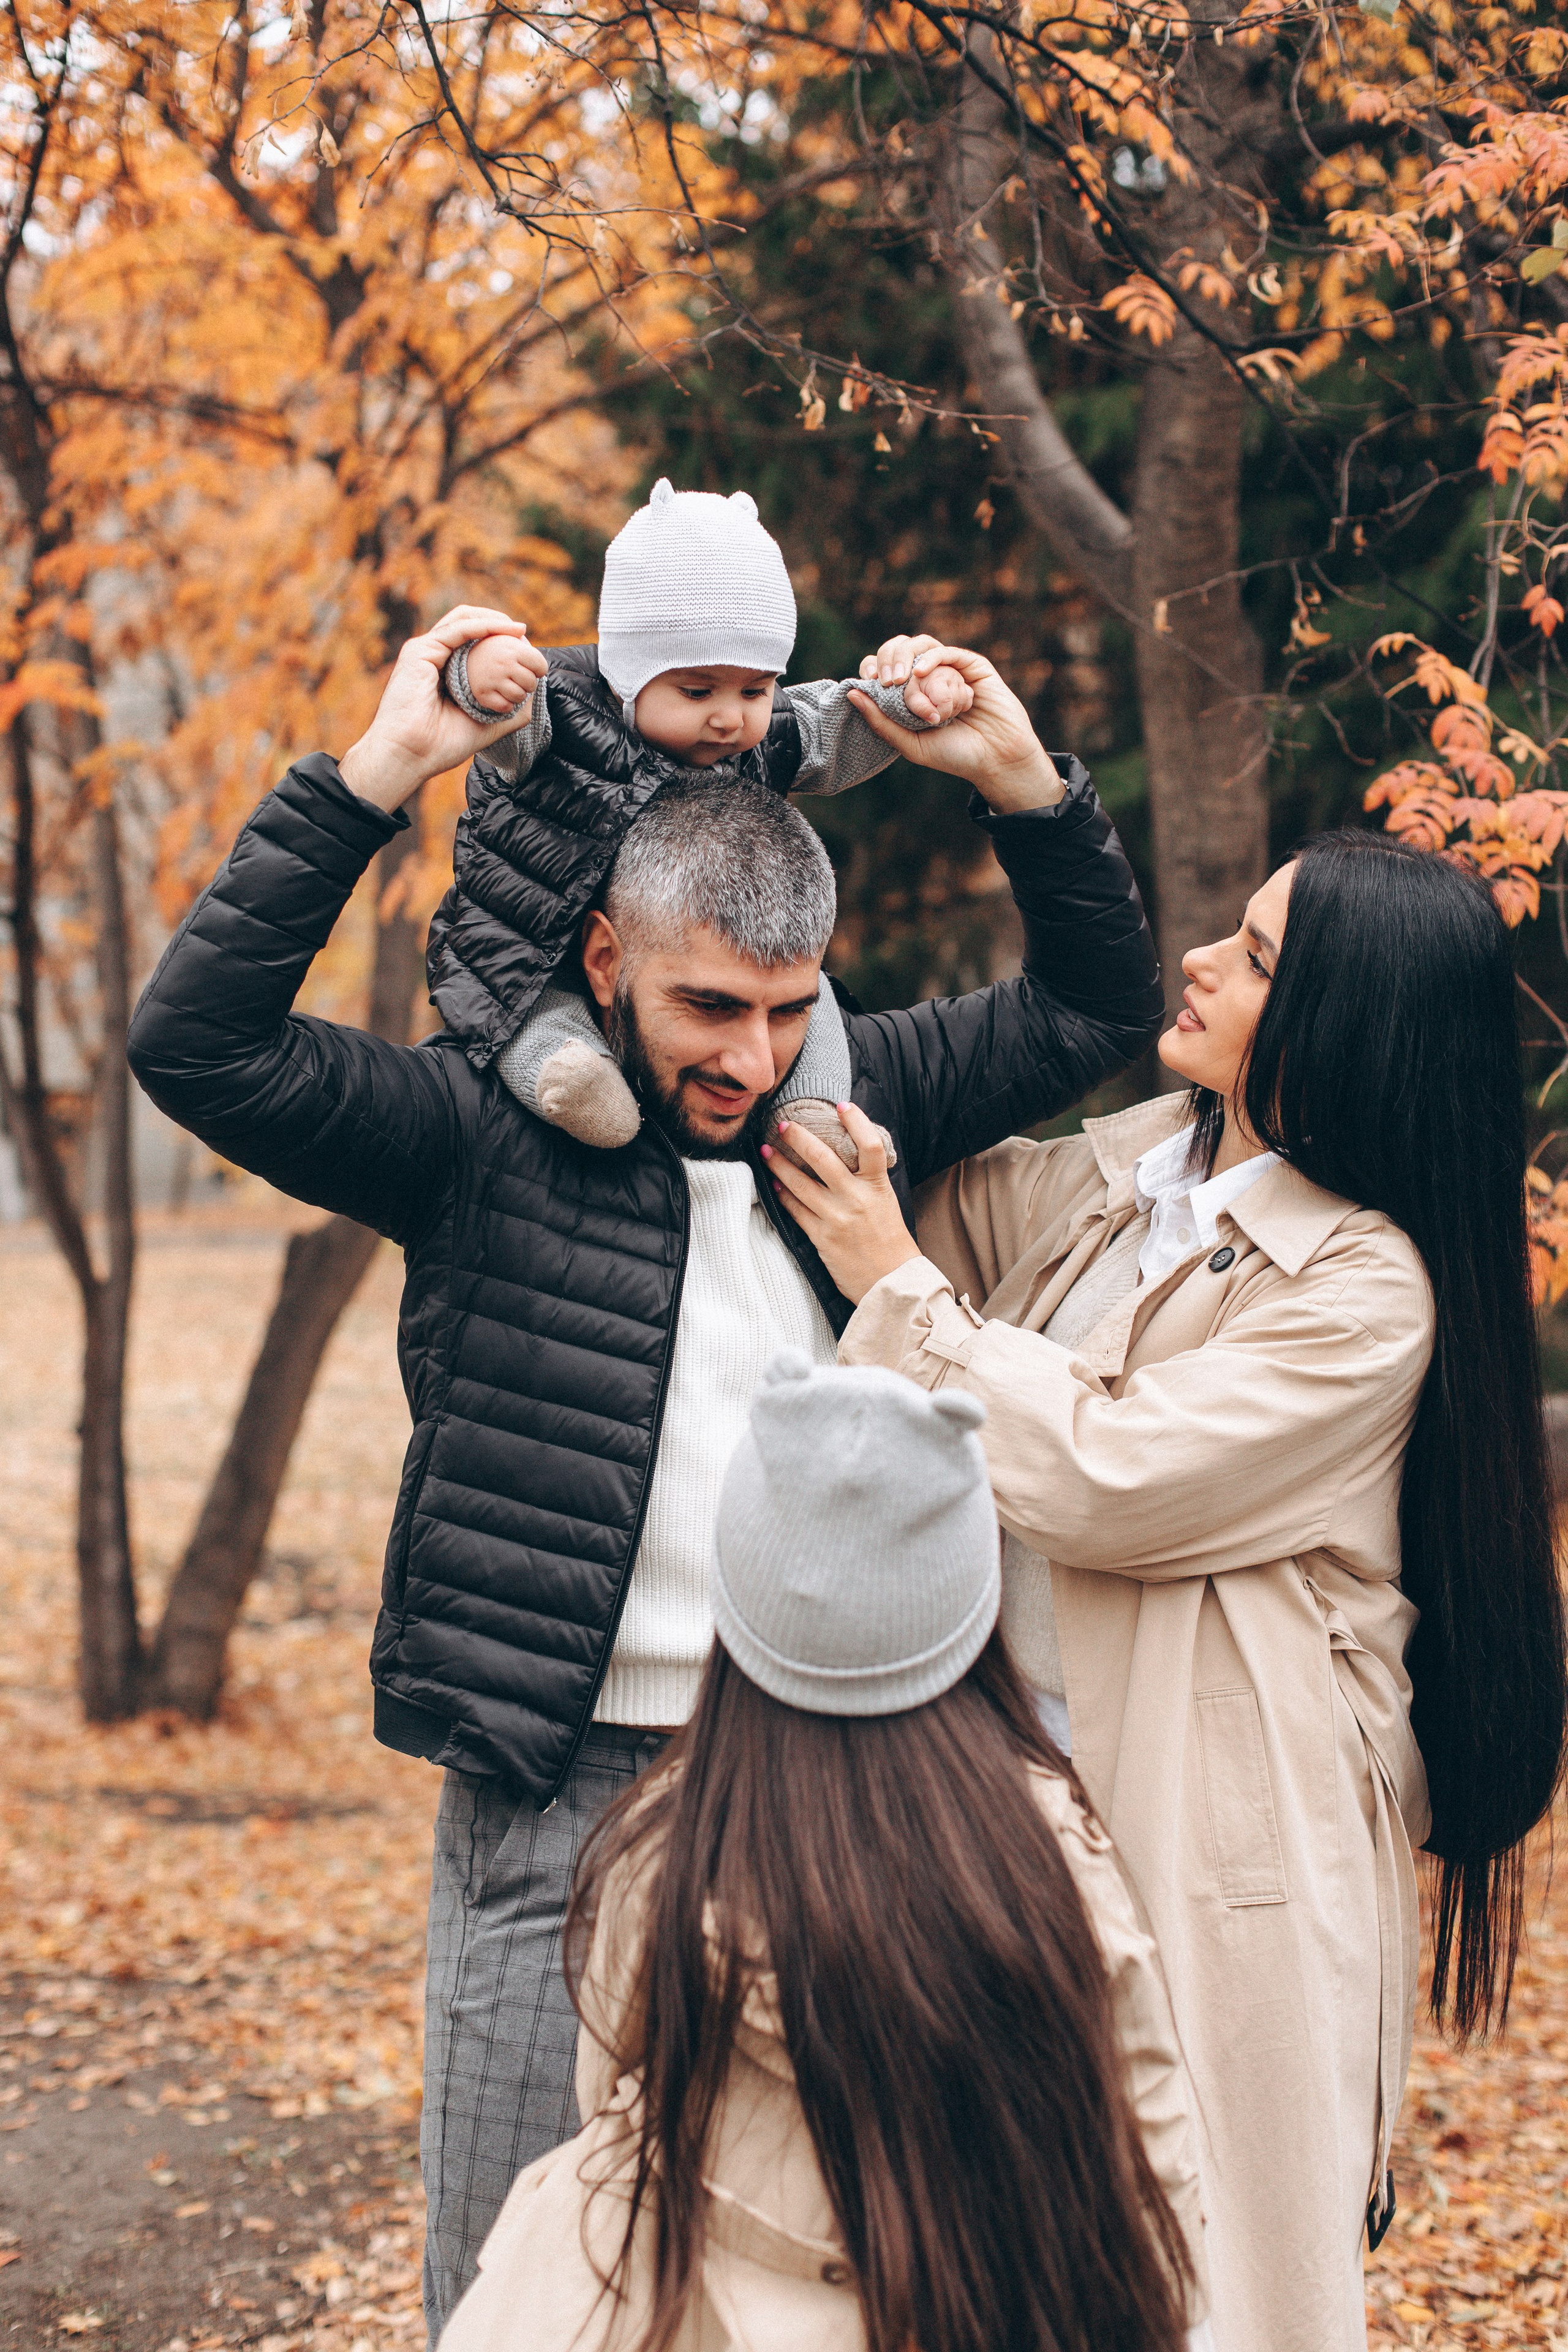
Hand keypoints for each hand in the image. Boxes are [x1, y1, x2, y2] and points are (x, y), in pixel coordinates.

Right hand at [339, 606, 548, 812]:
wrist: (409, 756)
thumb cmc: (440, 747)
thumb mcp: (484, 726)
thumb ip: (506, 712)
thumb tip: (532, 700)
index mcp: (443, 673)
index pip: (472, 645)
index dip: (497, 642)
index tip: (525, 650)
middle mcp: (432, 658)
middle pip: (467, 626)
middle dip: (497, 625)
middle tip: (523, 633)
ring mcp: (424, 652)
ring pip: (462, 620)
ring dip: (493, 620)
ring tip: (518, 629)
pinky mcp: (418, 651)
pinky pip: (456, 629)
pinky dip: (482, 626)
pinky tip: (504, 629)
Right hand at [465, 629, 545, 714]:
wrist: (463, 660)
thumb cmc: (493, 650)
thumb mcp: (506, 637)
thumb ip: (521, 638)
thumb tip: (522, 628)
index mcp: (512, 647)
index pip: (541, 666)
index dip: (538, 669)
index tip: (530, 666)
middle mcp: (503, 663)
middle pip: (531, 684)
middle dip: (528, 683)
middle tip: (516, 677)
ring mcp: (492, 679)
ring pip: (520, 697)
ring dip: (517, 695)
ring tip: (508, 685)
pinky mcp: (483, 694)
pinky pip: (506, 707)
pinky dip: (506, 705)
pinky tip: (499, 694)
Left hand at [760, 1101, 922, 1304]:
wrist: (892, 1281)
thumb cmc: (890, 1241)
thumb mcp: (886, 1202)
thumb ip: (867, 1180)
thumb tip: (846, 1154)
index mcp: (878, 1187)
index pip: (870, 1145)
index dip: (857, 1120)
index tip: (842, 1104)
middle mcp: (856, 1199)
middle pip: (823, 1158)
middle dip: (799, 1138)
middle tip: (785, 1125)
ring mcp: (836, 1218)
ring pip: (800, 1184)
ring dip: (779, 1165)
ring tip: (766, 1151)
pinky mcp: (821, 1238)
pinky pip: (795, 1210)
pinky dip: (782, 1195)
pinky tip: (774, 1184)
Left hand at [852, 642, 1062, 812]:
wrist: (995, 759)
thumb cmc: (954, 755)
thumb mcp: (910, 744)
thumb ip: (881, 722)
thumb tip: (851, 692)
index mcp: (912, 692)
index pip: (884, 666)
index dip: (872, 667)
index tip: (867, 682)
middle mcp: (930, 676)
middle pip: (899, 649)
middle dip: (887, 659)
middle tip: (885, 682)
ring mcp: (951, 669)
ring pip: (921, 644)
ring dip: (905, 656)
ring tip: (900, 679)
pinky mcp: (973, 666)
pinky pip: (947, 651)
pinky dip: (931, 658)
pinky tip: (921, 673)